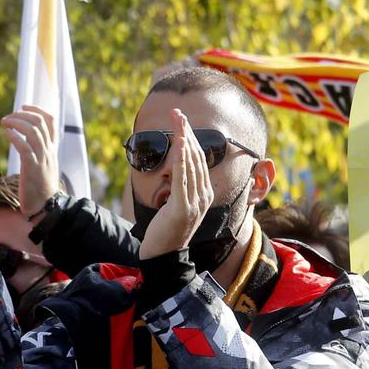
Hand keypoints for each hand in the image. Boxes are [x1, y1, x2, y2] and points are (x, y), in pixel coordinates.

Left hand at [0, 106, 59, 213]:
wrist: (45, 206)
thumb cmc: (41, 187)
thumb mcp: (44, 165)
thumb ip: (39, 151)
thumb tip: (27, 139)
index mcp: (52, 149)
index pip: (51, 121)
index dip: (37, 109)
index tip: (23, 106)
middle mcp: (49, 151)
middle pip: (39, 123)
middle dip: (22, 114)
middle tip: (8, 117)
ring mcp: (42, 159)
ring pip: (33, 132)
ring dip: (17, 123)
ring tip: (4, 122)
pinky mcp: (32, 168)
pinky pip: (25, 148)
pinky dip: (15, 137)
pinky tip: (6, 134)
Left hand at [135, 109, 210, 259]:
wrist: (164, 255)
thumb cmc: (168, 230)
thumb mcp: (178, 205)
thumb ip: (183, 188)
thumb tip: (182, 169)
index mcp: (205, 193)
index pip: (199, 160)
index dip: (190, 139)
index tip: (181, 121)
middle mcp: (203, 196)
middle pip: (196, 157)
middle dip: (186, 133)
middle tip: (177, 113)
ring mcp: (194, 203)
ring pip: (190, 165)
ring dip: (182, 140)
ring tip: (177, 121)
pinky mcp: (182, 209)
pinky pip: (182, 180)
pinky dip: (180, 160)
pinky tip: (177, 145)